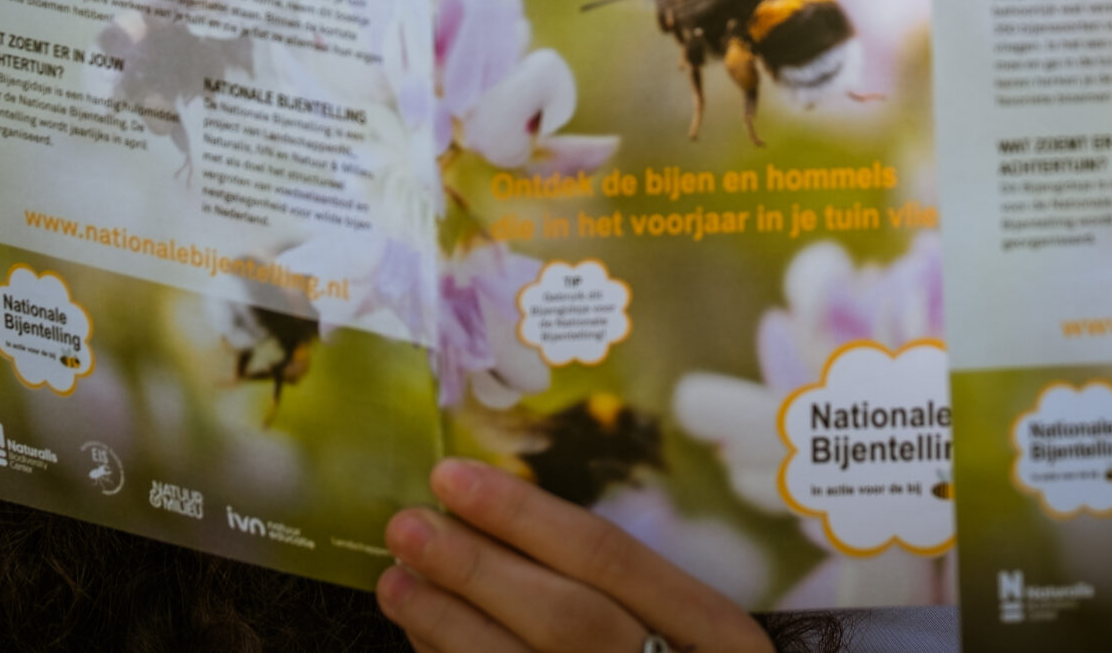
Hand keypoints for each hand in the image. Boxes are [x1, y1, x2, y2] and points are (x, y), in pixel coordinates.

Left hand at [378, 458, 771, 652]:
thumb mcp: (690, 626)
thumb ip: (616, 581)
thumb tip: (493, 513)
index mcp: (715, 632)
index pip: (606, 555)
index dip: (523, 514)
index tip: (452, 475)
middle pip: (562, 616)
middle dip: (476, 566)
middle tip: (407, 526)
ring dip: (448, 624)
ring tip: (396, 581)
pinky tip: (422, 637)